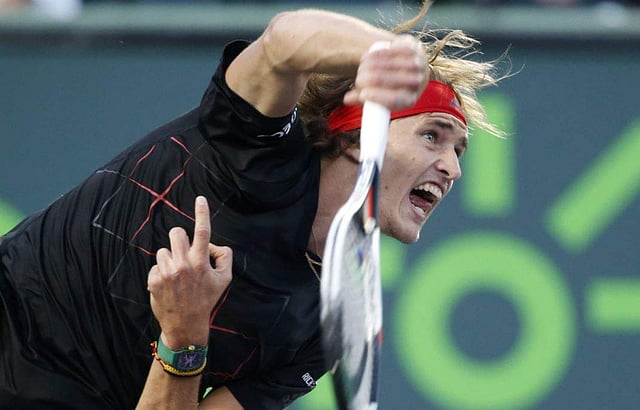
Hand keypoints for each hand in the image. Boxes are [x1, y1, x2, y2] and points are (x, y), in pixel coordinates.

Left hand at [147, 196, 231, 349]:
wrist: (185, 324)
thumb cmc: (206, 299)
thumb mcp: (224, 280)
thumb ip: (224, 258)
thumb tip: (212, 245)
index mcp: (201, 262)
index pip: (203, 232)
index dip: (202, 212)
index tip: (200, 199)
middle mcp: (183, 264)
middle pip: (176, 232)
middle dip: (179, 239)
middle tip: (184, 253)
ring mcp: (167, 271)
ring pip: (164, 250)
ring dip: (170, 259)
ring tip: (176, 276)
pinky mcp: (154, 279)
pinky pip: (156, 265)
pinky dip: (161, 272)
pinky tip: (168, 285)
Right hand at [343, 35, 427, 109]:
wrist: (398, 65)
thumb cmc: (382, 86)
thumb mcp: (374, 95)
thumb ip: (361, 98)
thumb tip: (347, 99)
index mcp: (410, 99)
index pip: (397, 98)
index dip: (379, 96)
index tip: (363, 94)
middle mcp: (418, 82)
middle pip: (396, 80)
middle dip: (373, 79)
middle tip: (358, 79)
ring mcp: (418, 63)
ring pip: (394, 64)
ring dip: (374, 65)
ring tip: (361, 68)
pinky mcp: (413, 48)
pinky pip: (394, 51)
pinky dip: (378, 54)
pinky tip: (366, 57)